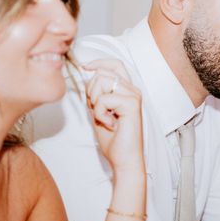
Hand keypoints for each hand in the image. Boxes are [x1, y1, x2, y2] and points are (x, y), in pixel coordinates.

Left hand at [83, 59, 144, 174]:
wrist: (123, 158)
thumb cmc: (113, 138)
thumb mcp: (99, 111)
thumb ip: (96, 94)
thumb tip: (87, 78)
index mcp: (127, 90)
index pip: (115, 64)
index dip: (99, 62)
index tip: (85, 67)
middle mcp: (132, 89)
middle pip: (103, 72)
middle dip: (91, 90)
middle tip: (97, 110)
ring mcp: (134, 95)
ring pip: (102, 81)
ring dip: (95, 102)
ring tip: (104, 117)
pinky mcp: (132, 104)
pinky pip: (103, 99)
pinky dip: (100, 113)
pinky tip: (109, 124)